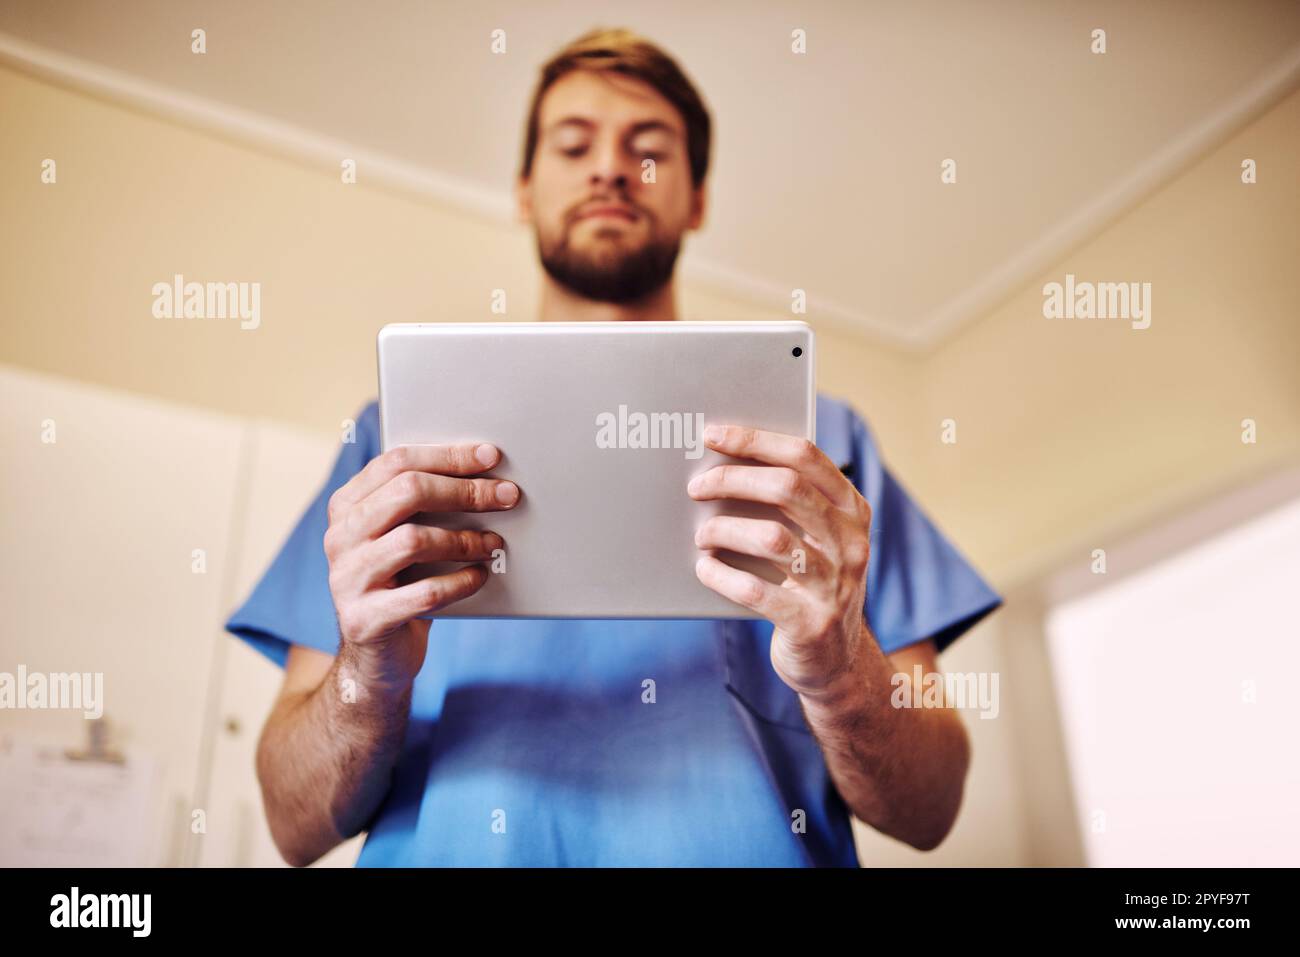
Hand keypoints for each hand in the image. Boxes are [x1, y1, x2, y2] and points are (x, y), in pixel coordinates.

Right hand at [322, 442, 518, 691]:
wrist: (377, 655)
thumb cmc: (402, 583)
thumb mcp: (404, 537)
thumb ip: (425, 506)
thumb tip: (489, 474)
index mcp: (347, 506)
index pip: (397, 462)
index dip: (448, 456)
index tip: (491, 456)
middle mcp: (340, 537)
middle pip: (407, 492)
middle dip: (464, 490)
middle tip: (506, 495)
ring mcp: (347, 578)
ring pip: (413, 540)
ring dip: (465, 538)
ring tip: (495, 543)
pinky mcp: (365, 619)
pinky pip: (424, 593)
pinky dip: (460, 582)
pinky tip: (481, 576)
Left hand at [687, 424, 872, 699]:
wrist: (834, 660)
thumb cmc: (809, 583)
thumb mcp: (817, 537)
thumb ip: (790, 501)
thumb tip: (722, 458)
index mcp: (851, 509)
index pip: (804, 456)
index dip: (755, 440)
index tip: (713, 434)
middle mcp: (850, 542)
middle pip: (787, 488)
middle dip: (732, 480)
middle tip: (697, 487)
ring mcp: (835, 584)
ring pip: (771, 538)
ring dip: (724, 530)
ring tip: (702, 534)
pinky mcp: (812, 623)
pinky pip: (756, 591)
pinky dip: (722, 576)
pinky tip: (704, 569)